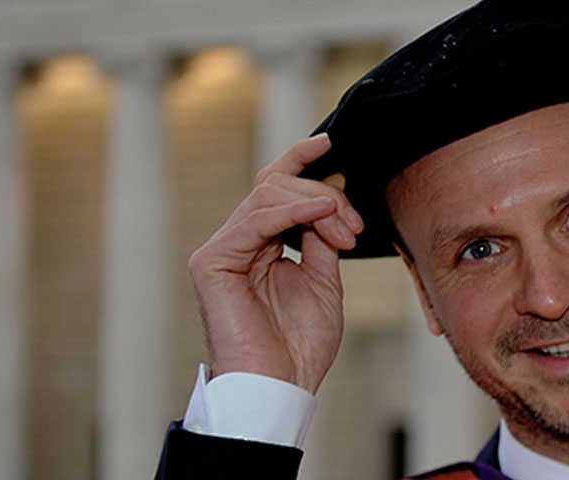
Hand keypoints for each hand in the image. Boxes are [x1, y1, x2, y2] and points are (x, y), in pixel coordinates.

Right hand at [188, 134, 362, 393]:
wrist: (280, 385)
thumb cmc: (299, 345)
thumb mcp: (324, 280)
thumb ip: (322, 237)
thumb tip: (331, 193)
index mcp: (261, 245)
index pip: (276, 186)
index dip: (302, 160)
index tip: (334, 144)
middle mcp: (238, 242)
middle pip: (275, 184)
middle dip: (324, 194)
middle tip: (355, 225)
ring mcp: (222, 250)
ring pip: (267, 194)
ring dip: (317, 203)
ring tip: (346, 230)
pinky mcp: (213, 262)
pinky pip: (256, 219)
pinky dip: (293, 209)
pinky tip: (321, 212)